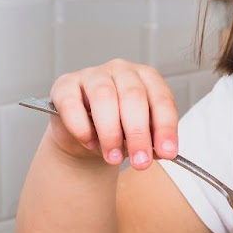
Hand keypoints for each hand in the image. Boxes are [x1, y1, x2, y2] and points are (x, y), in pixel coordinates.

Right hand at [46, 60, 178, 170]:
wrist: (85, 138)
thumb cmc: (118, 131)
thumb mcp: (140, 137)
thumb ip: (151, 142)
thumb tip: (161, 151)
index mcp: (147, 78)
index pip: (161, 99)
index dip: (165, 127)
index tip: (167, 152)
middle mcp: (122, 70)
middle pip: (133, 96)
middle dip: (138, 133)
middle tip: (140, 161)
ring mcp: (92, 74)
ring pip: (104, 96)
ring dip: (110, 132)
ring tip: (113, 157)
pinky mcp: (65, 85)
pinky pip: (72, 103)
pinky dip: (81, 126)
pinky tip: (89, 142)